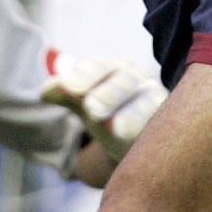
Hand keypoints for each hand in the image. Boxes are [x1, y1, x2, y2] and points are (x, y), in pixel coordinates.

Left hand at [40, 53, 165, 161]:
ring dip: (130, 116)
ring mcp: (155, 100)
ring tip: (116, 129)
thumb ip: (65, 92)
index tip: (69, 89)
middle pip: (123, 83)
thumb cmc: (108, 111)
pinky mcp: (167, 124)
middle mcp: (136, 80)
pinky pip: (163, 126)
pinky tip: (141, 142)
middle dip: (107, 95)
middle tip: (92, 108)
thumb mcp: (83, 101)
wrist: (137, 135)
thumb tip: (44, 91)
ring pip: (145, 105)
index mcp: (112, 69)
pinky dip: (152, 133)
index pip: (98, 69)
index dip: (84, 77)